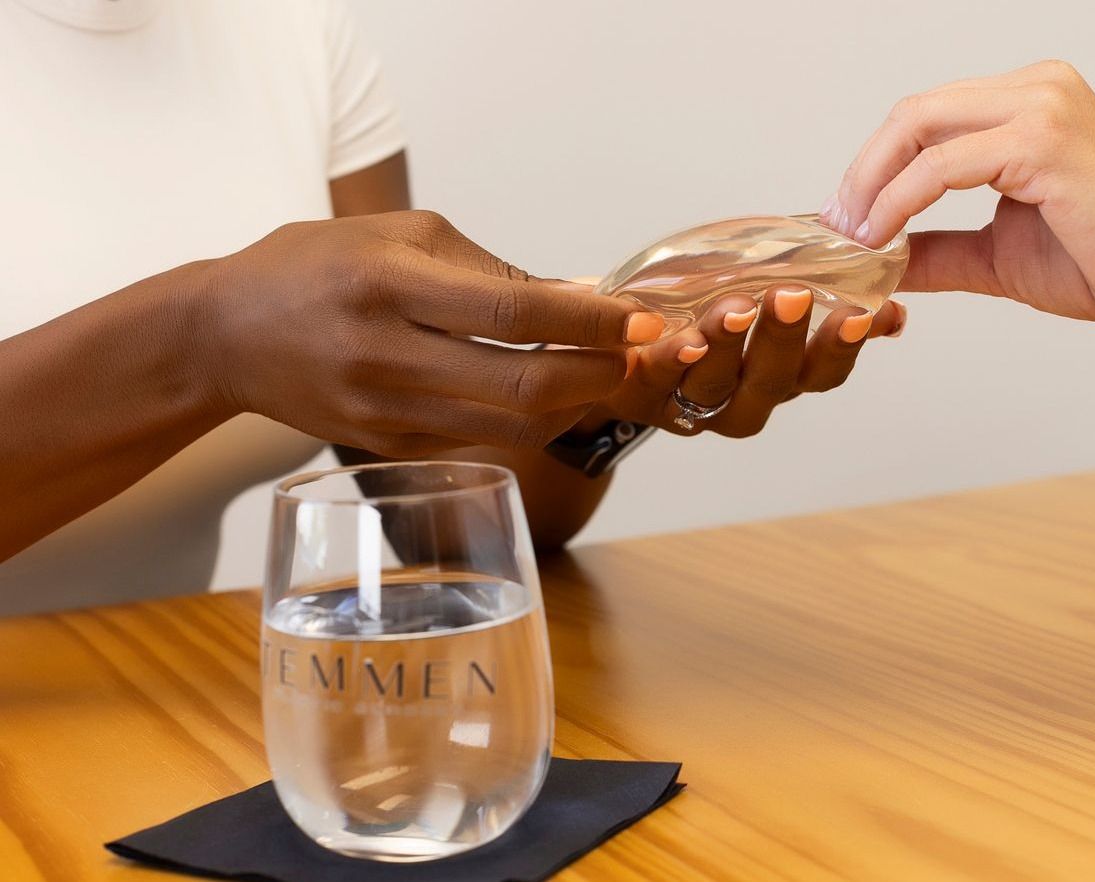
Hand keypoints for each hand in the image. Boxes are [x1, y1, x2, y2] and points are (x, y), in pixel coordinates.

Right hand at [197, 210, 664, 456]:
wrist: (223, 336)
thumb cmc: (318, 265)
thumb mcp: (400, 235)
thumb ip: (491, 269)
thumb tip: (582, 295)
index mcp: (389, 287)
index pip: (512, 313)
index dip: (589, 321)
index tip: (641, 318)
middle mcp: (387, 356)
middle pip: (524, 385)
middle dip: (599, 374)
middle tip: (639, 353)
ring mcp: (387, 411)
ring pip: (513, 424)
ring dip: (576, 401)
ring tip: (608, 370)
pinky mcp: (389, 445)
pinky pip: (484, 436)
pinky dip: (532, 417)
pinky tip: (555, 390)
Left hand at [586, 285, 904, 436]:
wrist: (612, 332)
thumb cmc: (693, 305)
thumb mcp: (755, 291)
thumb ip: (816, 294)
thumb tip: (887, 301)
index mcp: (776, 378)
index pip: (821, 373)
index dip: (843, 348)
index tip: (863, 314)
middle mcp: (737, 400)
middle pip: (771, 383)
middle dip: (784, 339)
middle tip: (792, 295)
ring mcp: (684, 402)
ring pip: (713, 385)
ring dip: (727, 345)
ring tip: (735, 308)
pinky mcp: (634, 393)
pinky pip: (653, 381)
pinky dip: (666, 360)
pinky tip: (677, 338)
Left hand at [821, 61, 1094, 377]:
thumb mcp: (998, 254)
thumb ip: (938, 248)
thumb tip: (881, 262)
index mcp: (1028, 103)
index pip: (926, 118)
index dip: (875, 167)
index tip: (845, 219)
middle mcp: (1035, 89)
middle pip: (912, 114)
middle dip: (861, 173)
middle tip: (836, 228)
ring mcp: (1041, 105)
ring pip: (918, 128)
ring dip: (872, 188)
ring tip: (853, 239)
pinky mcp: (1043, 138)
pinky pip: (942, 166)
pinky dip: (899, 202)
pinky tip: (882, 238)